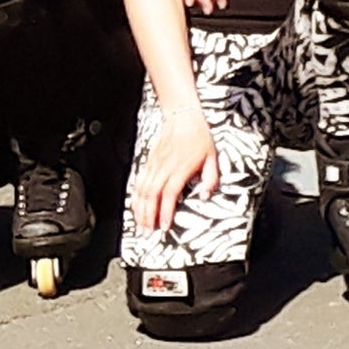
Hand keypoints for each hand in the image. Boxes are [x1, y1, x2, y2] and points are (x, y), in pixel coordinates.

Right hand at [130, 107, 218, 232]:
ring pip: (142, 189)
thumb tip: (207, 195)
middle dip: (147, 216)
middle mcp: (164, 168)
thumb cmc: (198, 136)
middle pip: (151, 195)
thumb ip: (211, 178)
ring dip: (139, 208)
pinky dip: (135, 195)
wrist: (182, 116)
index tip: (164, 226)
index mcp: (180, 169)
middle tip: (146, 232)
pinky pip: (139, 181)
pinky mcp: (149, 161)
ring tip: (139, 223)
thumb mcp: (213, 157)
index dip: (165, 212)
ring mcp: (154, 164)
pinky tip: (135, 204)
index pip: (169, 194)